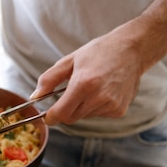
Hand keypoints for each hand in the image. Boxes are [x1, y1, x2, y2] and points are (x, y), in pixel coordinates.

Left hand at [31, 0, 166, 125]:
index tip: (47, 116)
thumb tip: (34, 97)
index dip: (51, 117)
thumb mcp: (70, 60)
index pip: (61, 113)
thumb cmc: (100, 52)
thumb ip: (49, 79)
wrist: (133, 49)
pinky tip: (103, 90)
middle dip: (65, 109)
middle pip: (71, 117)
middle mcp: (99, 98)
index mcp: (84, 84)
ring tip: (91, 86)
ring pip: (84, 116)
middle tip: (70, 92)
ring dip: (81, 106)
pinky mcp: (119, 110)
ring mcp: (111, 106)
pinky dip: (95, 106)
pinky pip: (98, 114)